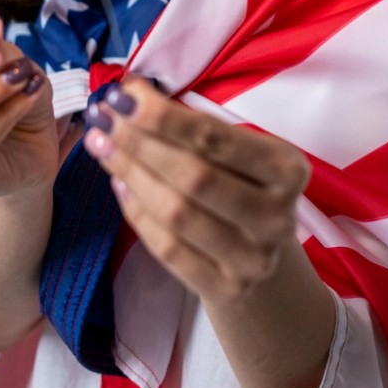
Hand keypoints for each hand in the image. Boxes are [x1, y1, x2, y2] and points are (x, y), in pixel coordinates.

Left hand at [83, 78, 309, 302]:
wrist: (263, 258)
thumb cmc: (243, 186)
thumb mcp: (239, 154)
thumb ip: (195, 128)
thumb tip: (130, 97)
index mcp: (286, 168)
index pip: (213, 138)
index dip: (162, 116)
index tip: (123, 96)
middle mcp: (276, 216)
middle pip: (192, 176)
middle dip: (139, 143)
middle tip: (102, 120)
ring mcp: (253, 259)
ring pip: (176, 213)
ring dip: (130, 174)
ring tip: (101, 146)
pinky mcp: (228, 291)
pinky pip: (168, 249)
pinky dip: (137, 214)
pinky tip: (119, 186)